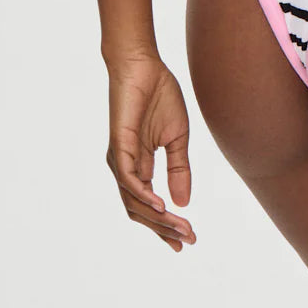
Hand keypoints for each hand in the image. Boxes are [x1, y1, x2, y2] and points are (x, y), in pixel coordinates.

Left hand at [105, 53, 195, 251]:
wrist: (144, 66)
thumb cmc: (159, 96)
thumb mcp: (177, 138)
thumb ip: (179, 169)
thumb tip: (183, 202)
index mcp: (139, 167)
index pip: (150, 206)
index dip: (166, 226)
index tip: (187, 241)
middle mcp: (126, 168)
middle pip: (140, 211)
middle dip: (165, 229)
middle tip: (189, 239)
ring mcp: (120, 159)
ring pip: (133, 201)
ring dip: (157, 218)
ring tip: (180, 227)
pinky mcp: (119, 146)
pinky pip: (128, 180)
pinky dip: (143, 196)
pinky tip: (161, 205)